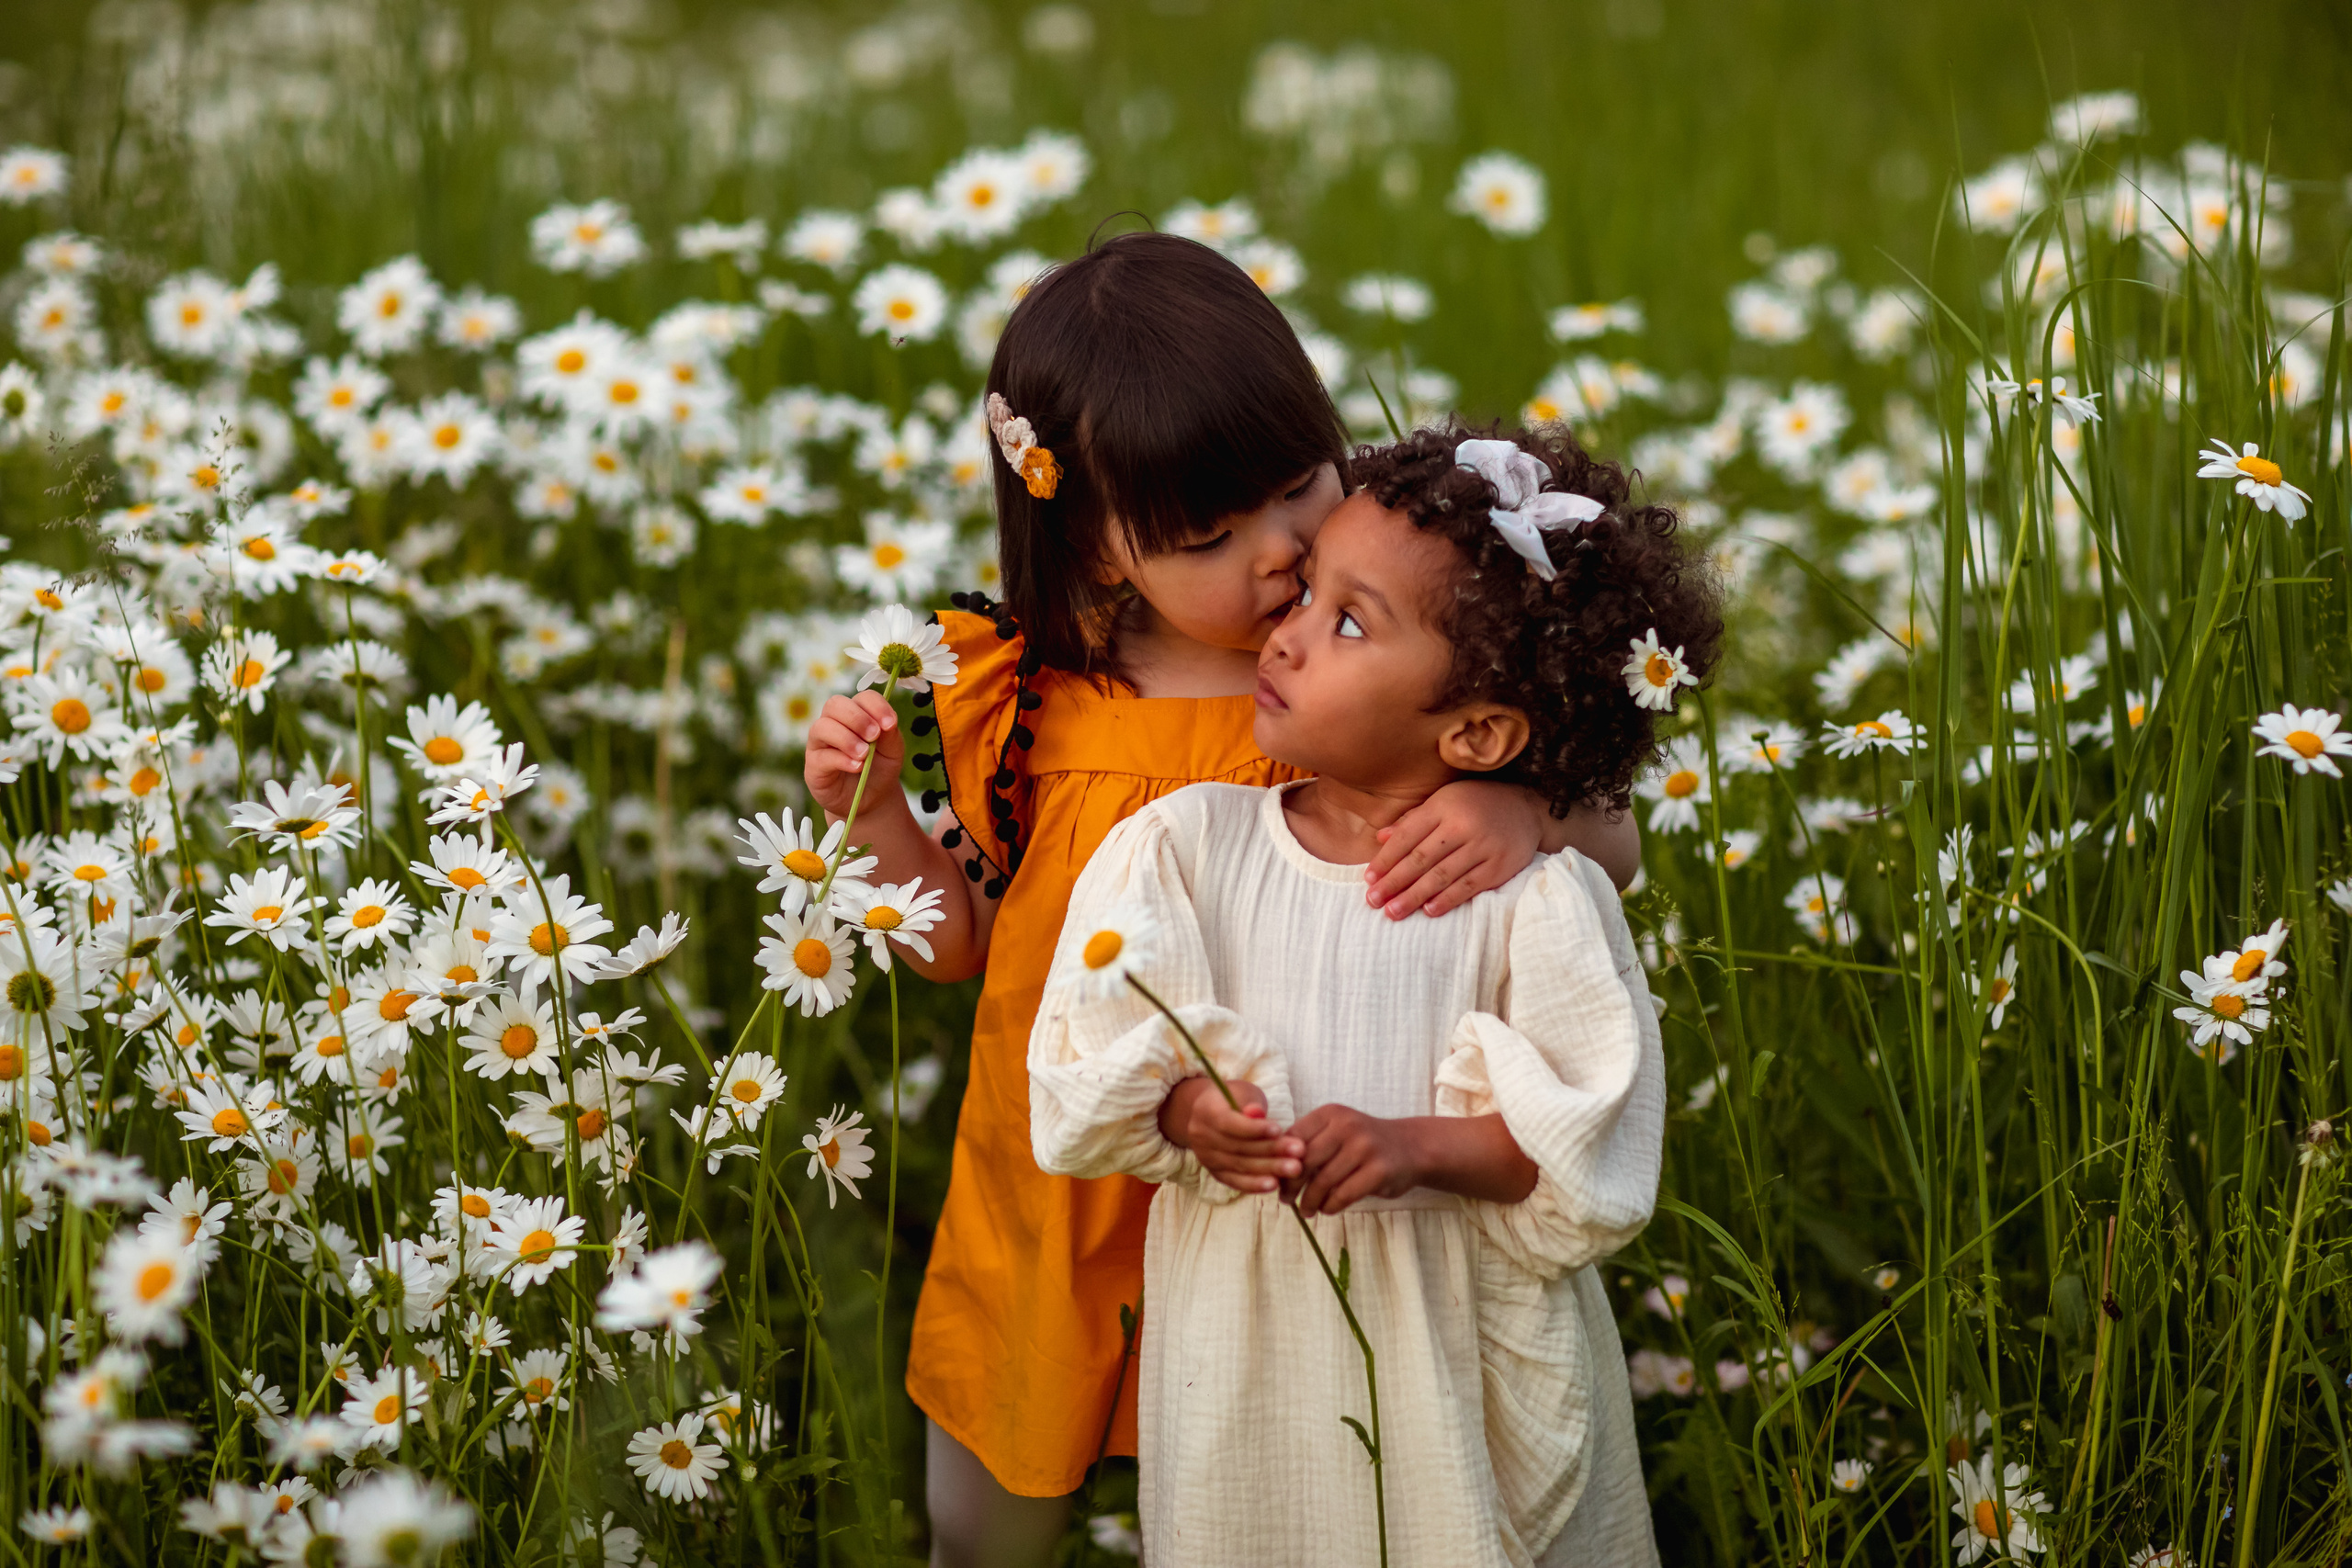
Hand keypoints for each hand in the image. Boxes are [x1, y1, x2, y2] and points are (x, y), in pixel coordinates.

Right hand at [805, 691, 905, 823]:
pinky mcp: (814, 765)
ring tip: (864, 755)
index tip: (890, 724)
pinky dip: (841, 759)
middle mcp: (835, 722)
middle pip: (835, 704)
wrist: (871, 798)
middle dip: (857, 718)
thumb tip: (886, 723)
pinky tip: (857, 766)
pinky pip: (822, 756)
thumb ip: (890, 735)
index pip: (862, 697)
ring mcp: (821, 742)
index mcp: (857, 713)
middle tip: (874, 736)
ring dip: (846, 738)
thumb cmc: (880, 768)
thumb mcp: (893, 751)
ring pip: (822, 727)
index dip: (876, 706)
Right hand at [1158, 1078, 1301, 1194]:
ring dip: (1269, 1169)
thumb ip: (1250, 1103)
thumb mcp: (1242, 1092)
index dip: (1254, 1129)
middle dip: (1271, 1151)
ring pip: (1239, 1166)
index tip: (1279, 1129)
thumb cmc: (1233, 1099)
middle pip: (1238, 1148)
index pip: (1229, 1123)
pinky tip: (1274, 1185)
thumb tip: (1257, 1114)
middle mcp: (1201, 1137)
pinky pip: (1235, 1181)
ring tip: (1294, 1169)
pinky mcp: (1215, 1172)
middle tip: (1299, 1152)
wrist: (1209, 1114)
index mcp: (1206, 1111)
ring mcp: (1207, 1157)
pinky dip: (1254, 1184)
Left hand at [1285, 1104, 1422, 1214]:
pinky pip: (1344, 1194)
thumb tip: (1273, 1170)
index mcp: (1331, 1113)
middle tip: (1285, 1200)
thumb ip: (1309, 1143)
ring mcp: (1365, 1147)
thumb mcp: (1336, 1132)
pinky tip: (1327, 1209)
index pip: (1293, 1137)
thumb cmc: (1363, 1144)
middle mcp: (1347, 1125)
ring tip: (1306, 1210)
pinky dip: (1330, 1206)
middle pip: (1305, 1160)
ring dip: (1310, 1201)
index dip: (1280, 1161)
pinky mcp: (1379, 1170)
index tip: (1275, 1179)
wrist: (1409, 1147)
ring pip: (1324, 1181)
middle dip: (1291, 1184)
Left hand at [1364, 778, 1543, 918]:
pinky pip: (1468, 886)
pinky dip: (1447, 900)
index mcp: (1443, 807)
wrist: (1526, 808)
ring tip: (1393, 911)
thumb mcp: (1444, 801)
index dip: (1386, 859)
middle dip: (1394, 882)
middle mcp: (1462, 826)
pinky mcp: (1499, 866)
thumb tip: (1380, 837)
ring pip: (1442, 876)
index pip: (1407, 836)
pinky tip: (1428, 910)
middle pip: (1421, 859)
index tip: (1368, 879)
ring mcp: (1482, 847)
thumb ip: (1413, 820)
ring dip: (1414, 896)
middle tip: (1373, 900)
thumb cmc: (1475, 804)